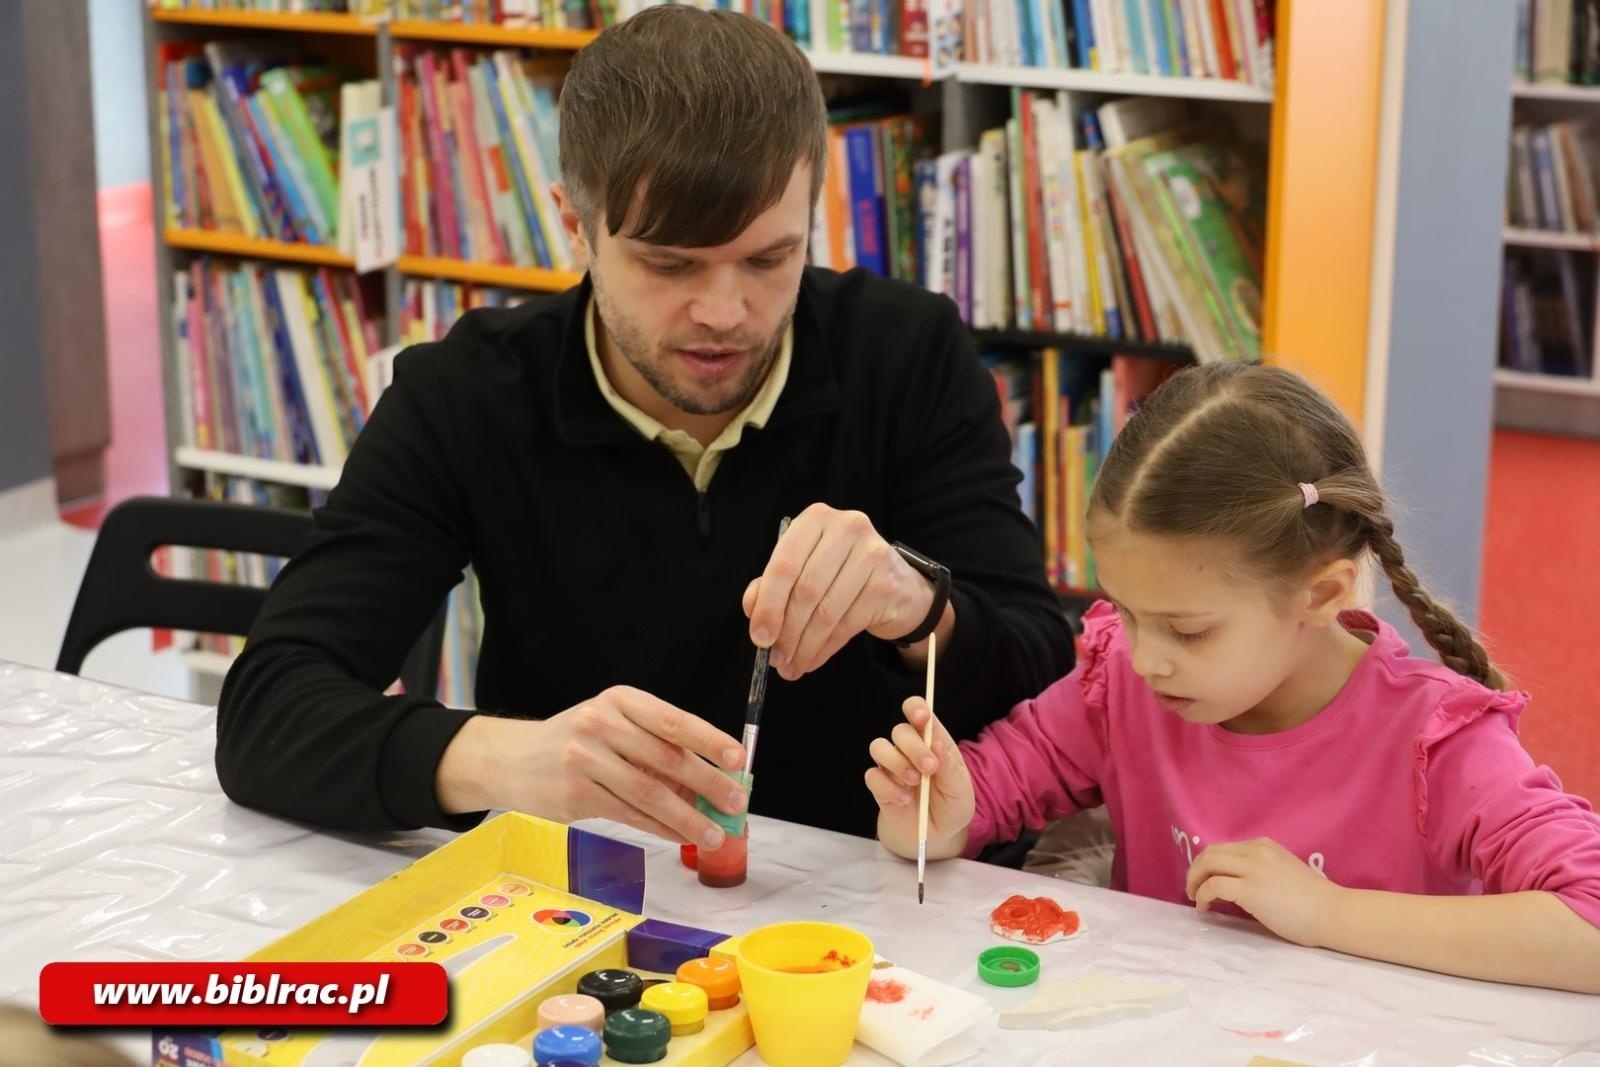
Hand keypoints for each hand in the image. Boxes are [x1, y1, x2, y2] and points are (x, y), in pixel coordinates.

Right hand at [436, 687, 747, 848]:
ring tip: (714, 833)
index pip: (673, 721)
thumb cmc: (574, 741)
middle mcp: (601, 724)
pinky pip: (629, 815)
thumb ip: (654, 746)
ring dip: (688, 817)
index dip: (710, 742)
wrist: (511, 758)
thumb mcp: (612, 725)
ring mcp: (585, 759)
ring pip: (650, 793)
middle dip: (708, 785)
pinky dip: (660, 828)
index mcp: (620, 700)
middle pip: (666, 759)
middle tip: (736, 803)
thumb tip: (708, 781)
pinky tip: (679, 836)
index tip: (738, 760)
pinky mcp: (575, 794)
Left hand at [743, 503, 938, 680]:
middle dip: (787, 631)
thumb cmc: (840, 574)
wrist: (897, 585)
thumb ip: (772, 584)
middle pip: (806, 590)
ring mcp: (872, 555)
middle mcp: (847, 528)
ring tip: (791, 665)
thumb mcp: (802, 569)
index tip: (759, 636)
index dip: (769, 604)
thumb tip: (753, 610)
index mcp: (817, 518)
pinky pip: (847, 625)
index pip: (785, 564)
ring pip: (826, 612)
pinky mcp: (886, 585)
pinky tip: (812, 660)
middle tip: (775, 658)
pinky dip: (825, 649)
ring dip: (804, 645)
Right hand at [864, 696, 974, 858]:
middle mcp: (908, 748)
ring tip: (914, 782)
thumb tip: (936, 743)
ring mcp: (891, 766)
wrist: (938, 833)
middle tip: (929, 768)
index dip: (916, 708)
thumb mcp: (960, 788)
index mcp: (931, 740)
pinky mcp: (879, 785)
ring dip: (897, 763)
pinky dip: (888, 788)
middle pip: (899, 731)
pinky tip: (904, 800)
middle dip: (914, 747)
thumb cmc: (952, 804)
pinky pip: (872, 776)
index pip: (917, 711)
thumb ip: (950, 766)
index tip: (921, 718)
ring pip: (879, 747)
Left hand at [1185, 838, 1344, 946]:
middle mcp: (1256, 852)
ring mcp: (1253, 869)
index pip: (1224, 848)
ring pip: (1208, 865)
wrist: (1334, 913)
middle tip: (1193, 890)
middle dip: (1195, 871)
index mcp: (1264, 846)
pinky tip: (1205, 908)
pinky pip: (1213, 886)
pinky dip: (1202, 896)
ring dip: (1195, 882)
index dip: (1207, 864)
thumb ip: (1259, 869)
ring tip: (1196, 899)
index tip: (1204, 880)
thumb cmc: (1313, 900)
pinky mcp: (1251, 890)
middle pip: (1210, 853)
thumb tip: (1231, 882)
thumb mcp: (1282, 871)